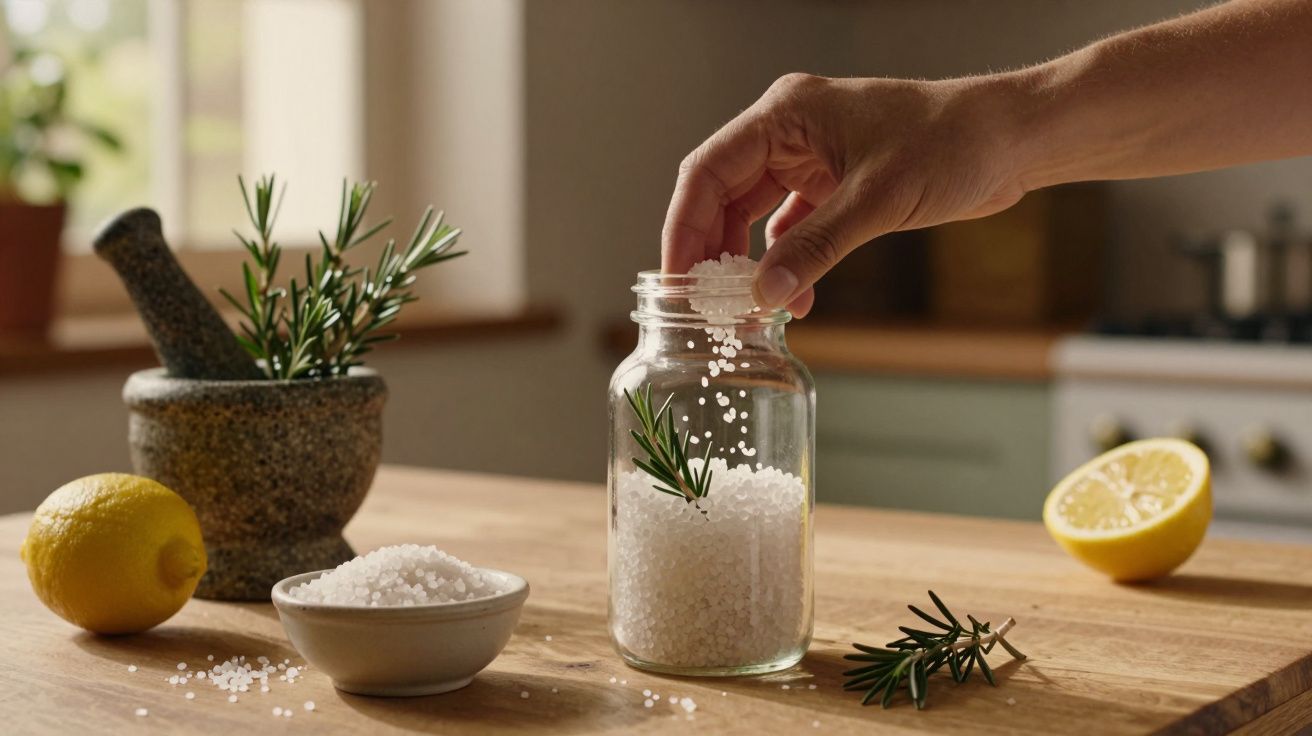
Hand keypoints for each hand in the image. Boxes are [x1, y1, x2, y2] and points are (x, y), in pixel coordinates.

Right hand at [661, 73, 1027, 315]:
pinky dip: (787, 263)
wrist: (1011, 140)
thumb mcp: (877, 200)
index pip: (706, 173)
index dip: (684, 230)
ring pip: (751, 216)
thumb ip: (815, 248)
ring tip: (752, 311)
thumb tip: (763, 295)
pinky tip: (795, 299)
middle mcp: (787, 132)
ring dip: (751, 264)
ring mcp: (809, 156)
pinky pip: (789, 227)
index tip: (678, 281)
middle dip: (713, 254)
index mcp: (784, 114)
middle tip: (708, 307)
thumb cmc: (952, 143)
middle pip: (721, 197)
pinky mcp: (832, 182)